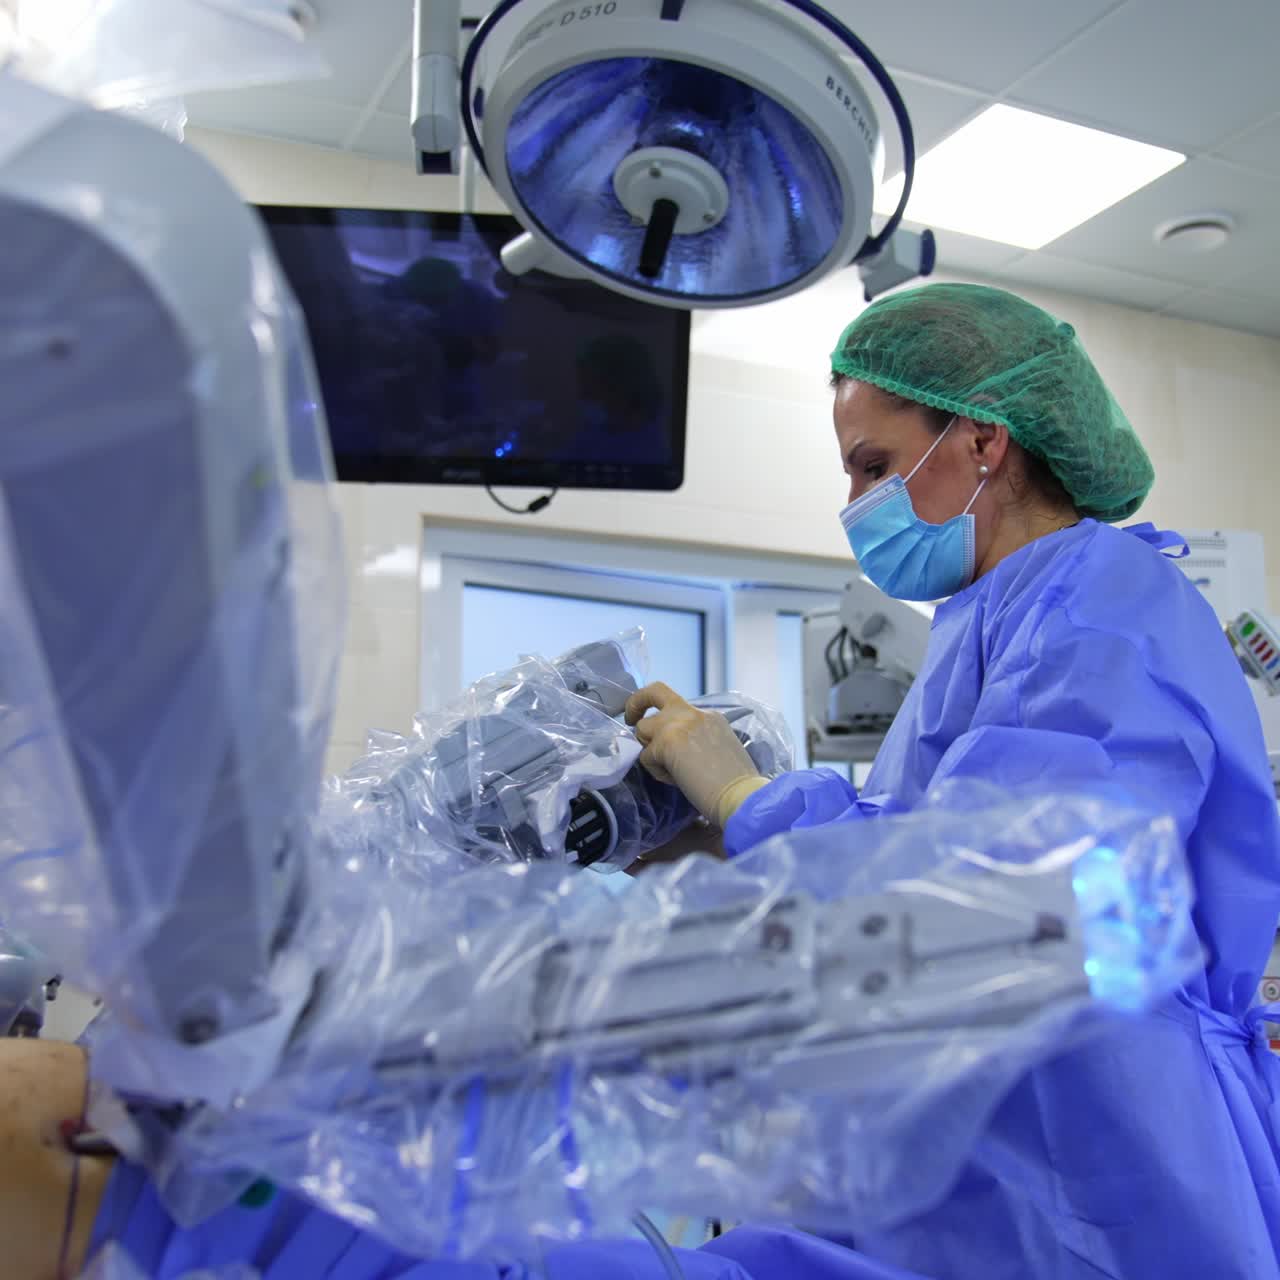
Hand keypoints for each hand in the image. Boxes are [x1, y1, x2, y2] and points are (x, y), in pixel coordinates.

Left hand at [624, 683, 766, 826]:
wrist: (741, 794)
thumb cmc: (734, 782)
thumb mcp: (718, 746)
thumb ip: (695, 737)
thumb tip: (671, 746)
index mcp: (709, 715)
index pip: (677, 705)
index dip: (665, 718)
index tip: (657, 725)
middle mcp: (693, 713)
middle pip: (655, 691)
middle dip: (636, 702)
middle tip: (630, 719)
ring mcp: (678, 724)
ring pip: (643, 728)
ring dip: (650, 751)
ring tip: (670, 771)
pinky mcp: (666, 742)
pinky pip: (646, 756)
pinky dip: (657, 771)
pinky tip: (677, 781)